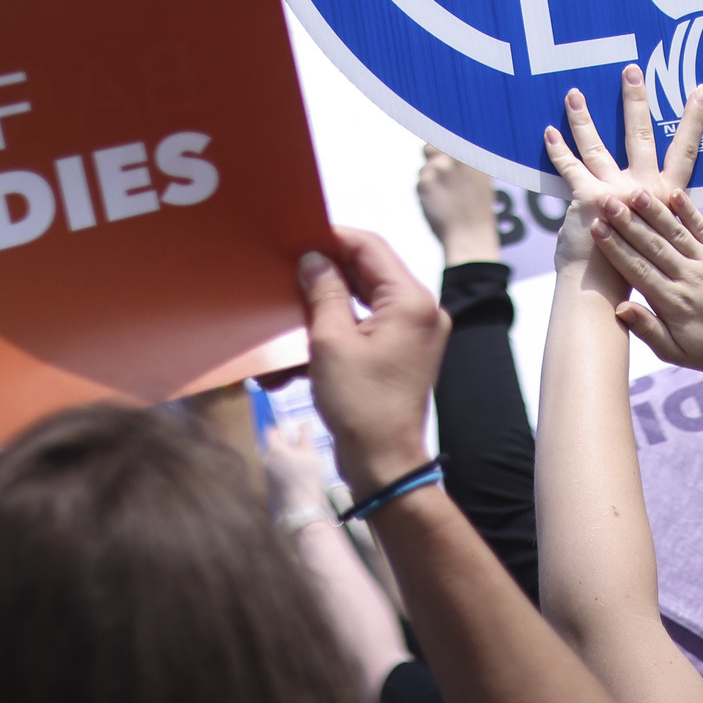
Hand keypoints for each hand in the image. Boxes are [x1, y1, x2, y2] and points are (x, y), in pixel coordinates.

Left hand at [264, 419, 335, 517]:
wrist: (302, 509)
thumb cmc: (308, 478)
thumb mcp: (311, 454)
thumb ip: (306, 437)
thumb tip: (304, 423)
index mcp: (274, 450)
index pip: (270, 431)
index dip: (280, 427)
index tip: (291, 429)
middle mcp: (266, 461)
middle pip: (270, 446)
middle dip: (281, 443)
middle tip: (297, 445)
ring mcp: (266, 476)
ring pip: (272, 460)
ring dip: (282, 457)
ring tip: (299, 461)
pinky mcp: (270, 488)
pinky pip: (274, 472)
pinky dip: (282, 469)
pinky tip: (296, 476)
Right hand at [300, 227, 448, 489]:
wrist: (384, 465)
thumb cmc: (360, 404)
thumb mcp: (331, 342)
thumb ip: (323, 292)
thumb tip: (313, 259)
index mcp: (411, 301)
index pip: (370, 248)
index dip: (333, 238)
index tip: (299, 236)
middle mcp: (419, 312)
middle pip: (365, 276)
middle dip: (321, 280)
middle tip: (286, 275)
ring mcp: (411, 335)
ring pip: (358, 307)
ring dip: (319, 316)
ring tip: (283, 327)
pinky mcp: (398, 356)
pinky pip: (361, 333)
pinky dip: (330, 341)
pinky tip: (292, 362)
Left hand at [416, 148, 501, 266]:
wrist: (470, 237)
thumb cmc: (477, 210)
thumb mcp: (480, 178)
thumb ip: (465, 159)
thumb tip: (446, 145)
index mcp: (474, 153)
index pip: (451, 132)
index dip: (444, 138)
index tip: (441, 143)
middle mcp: (457, 155)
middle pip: (432, 145)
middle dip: (434, 158)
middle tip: (442, 176)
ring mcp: (440, 167)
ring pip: (426, 166)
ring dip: (431, 178)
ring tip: (446, 197)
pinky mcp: (425, 181)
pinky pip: (420, 180)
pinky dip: (427, 192)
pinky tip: (439, 204)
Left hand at [541, 66, 702, 276]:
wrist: (612, 297)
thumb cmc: (645, 277)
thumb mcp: (667, 246)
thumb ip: (665, 221)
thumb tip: (671, 204)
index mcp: (665, 196)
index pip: (686, 151)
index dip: (693, 119)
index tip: (699, 91)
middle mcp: (641, 187)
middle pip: (640, 135)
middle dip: (635, 101)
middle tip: (631, 70)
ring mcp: (613, 190)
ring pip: (596, 145)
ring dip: (584, 118)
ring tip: (573, 93)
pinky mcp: (588, 198)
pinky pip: (568, 167)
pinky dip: (557, 150)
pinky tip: (548, 131)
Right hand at [586, 183, 702, 383]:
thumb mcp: (675, 352)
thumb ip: (647, 329)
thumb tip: (619, 308)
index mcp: (673, 302)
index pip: (637, 269)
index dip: (615, 247)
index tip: (596, 227)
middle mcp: (690, 278)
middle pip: (652, 245)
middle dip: (627, 221)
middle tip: (605, 199)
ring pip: (676, 232)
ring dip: (654, 211)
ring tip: (634, 191)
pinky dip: (689, 209)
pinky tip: (673, 193)